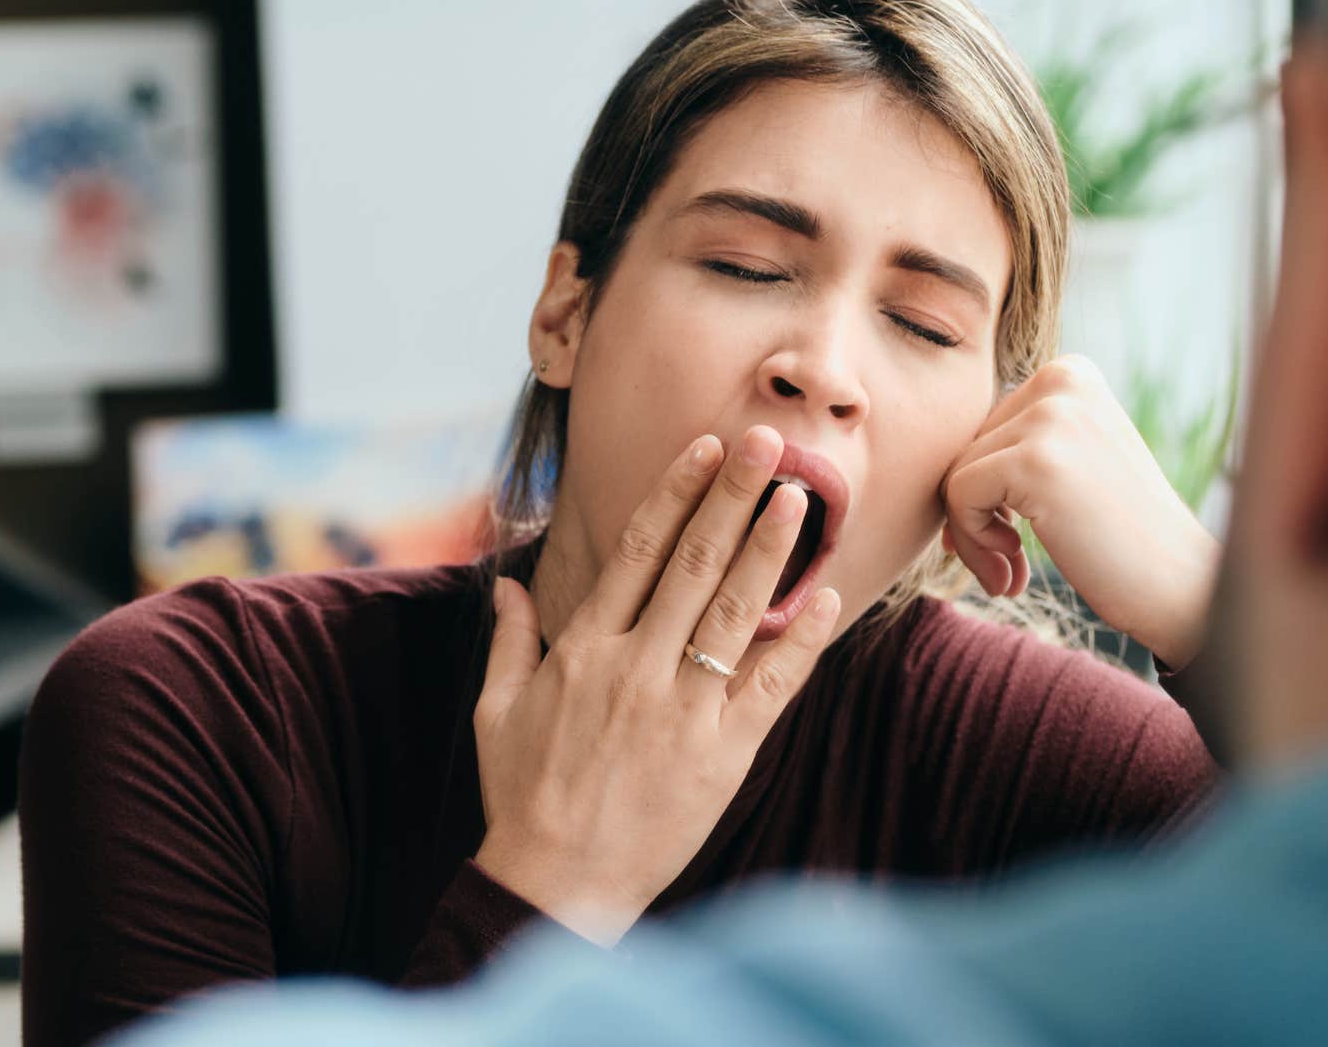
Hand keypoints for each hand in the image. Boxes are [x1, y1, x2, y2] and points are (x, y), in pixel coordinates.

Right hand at [473, 426, 841, 945]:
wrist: (556, 884)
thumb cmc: (523, 796)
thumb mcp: (497, 712)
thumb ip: (510, 642)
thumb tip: (505, 585)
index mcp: (584, 649)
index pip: (639, 551)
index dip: (676, 492)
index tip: (705, 446)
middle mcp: (635, 667)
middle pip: (694, 563)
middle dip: (734, 496)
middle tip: (770, 442)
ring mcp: (681, 709)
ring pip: (735, 612)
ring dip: (770, 550)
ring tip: (801, 498)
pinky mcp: (722, 754)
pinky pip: (771, 686)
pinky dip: (802, 640)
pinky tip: (829, 598)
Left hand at [940, 355, 1220, 669]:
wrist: (1180, 588)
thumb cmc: (1120, 539)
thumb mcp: (1070, 465)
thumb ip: (1011, 448)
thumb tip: (924, 462)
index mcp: (1070, 373)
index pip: (982, 427)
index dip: (982, 490)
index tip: (1010, 537)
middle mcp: (1062, 379)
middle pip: (963, 447)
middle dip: (973, 515)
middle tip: (1008, 563)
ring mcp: (1051, 418)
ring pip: (954, 474)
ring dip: (971, 537)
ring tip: (1010, 572)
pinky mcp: (1035, 461)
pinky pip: (958, 496)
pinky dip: (971, 544)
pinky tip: (1013, 574)